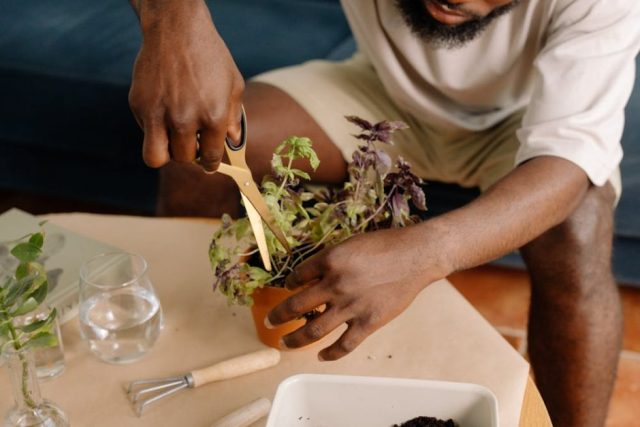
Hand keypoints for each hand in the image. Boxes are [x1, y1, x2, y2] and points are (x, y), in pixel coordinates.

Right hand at [128, 0, 243, 170]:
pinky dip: (154, 129)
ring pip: (156, 157)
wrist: (176, 28)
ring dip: (166, 154)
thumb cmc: (209, 55)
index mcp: (213, 116)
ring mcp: (158, 113)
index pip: (210, 157)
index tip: (208, 163)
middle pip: (183, 160)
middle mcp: (185, 118)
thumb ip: (233, 116)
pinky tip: (164, 111)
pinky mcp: (139, 105)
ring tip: (173, 141)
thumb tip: (232, 140)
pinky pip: (145, 132)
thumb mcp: (233, 84)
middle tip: (191, 145)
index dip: (210, 163)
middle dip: (189, 156)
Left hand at [266, 227, 440, 360]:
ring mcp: (351, 306)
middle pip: (296, 306)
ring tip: (285, 343)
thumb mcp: (351, 243)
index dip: (289, 284)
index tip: (288, 289)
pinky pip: (344, 345)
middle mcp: (335, 284)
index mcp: (329, 260)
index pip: (297, 276)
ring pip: (313, 331)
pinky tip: (321, 356)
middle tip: (269, 322)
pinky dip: (330, 354)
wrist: (416, 256)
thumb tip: (312, 276)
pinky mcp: (368, 322)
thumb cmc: (385, 245)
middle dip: (278, 316)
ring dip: (294, 339)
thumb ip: (330, 260)